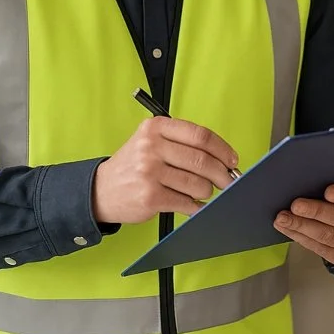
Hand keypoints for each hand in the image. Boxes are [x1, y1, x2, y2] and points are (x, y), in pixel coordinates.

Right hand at [92, 117, 239, 224]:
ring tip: (203, 192)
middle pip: (202, 160)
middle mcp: (151, 147)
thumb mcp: (150, 141)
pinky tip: (195, 205)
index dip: (222, 149)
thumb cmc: (133, 165)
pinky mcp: (150, 197)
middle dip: (222, 173)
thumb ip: (182, 143)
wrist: (101, 190)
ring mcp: (149, 172)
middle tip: (228, 180)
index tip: (232, 159)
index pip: (200, 135)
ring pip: (197, 183)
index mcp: (155, 127)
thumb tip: (222, 157)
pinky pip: (186, 202)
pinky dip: (196, 206)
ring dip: (207, 191)